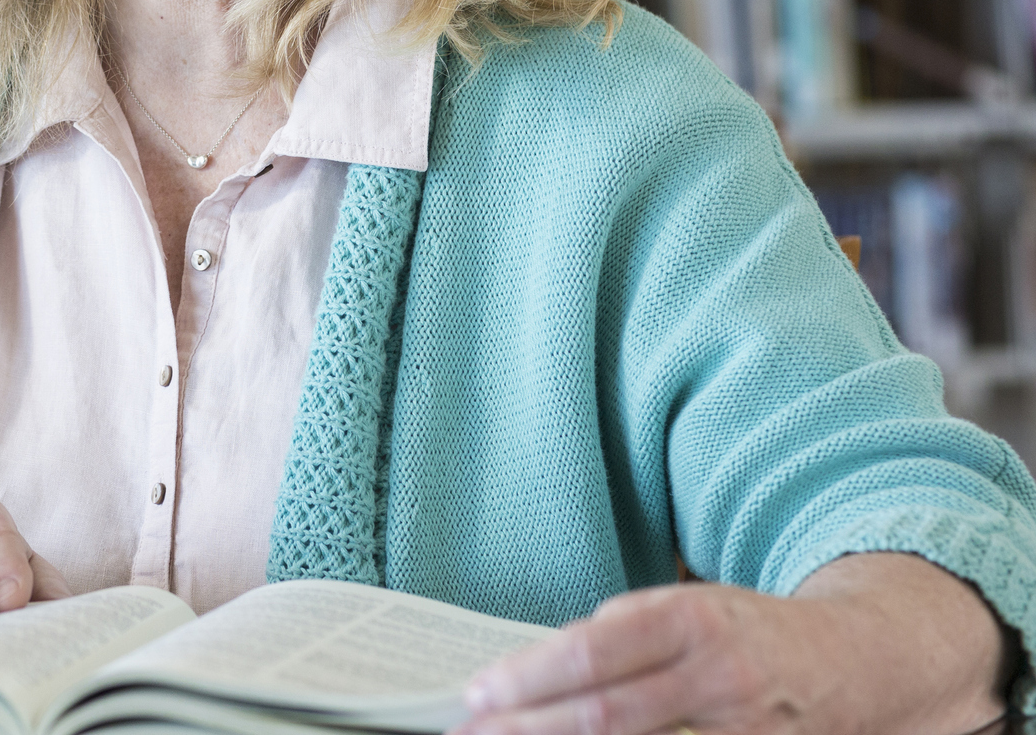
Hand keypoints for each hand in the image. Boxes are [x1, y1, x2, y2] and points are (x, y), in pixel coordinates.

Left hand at [456, 554, 1005, 734]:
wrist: (856, 663)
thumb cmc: (747, 634)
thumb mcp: (686, 607)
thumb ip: (621, 634)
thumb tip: (538, 669)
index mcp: (692, 620)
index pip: (593, 651)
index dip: (529, 677)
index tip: (478, 694)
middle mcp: (720, 676)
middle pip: (608, 715)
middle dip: (531, 730)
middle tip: (473, 734)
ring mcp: (745, 730)